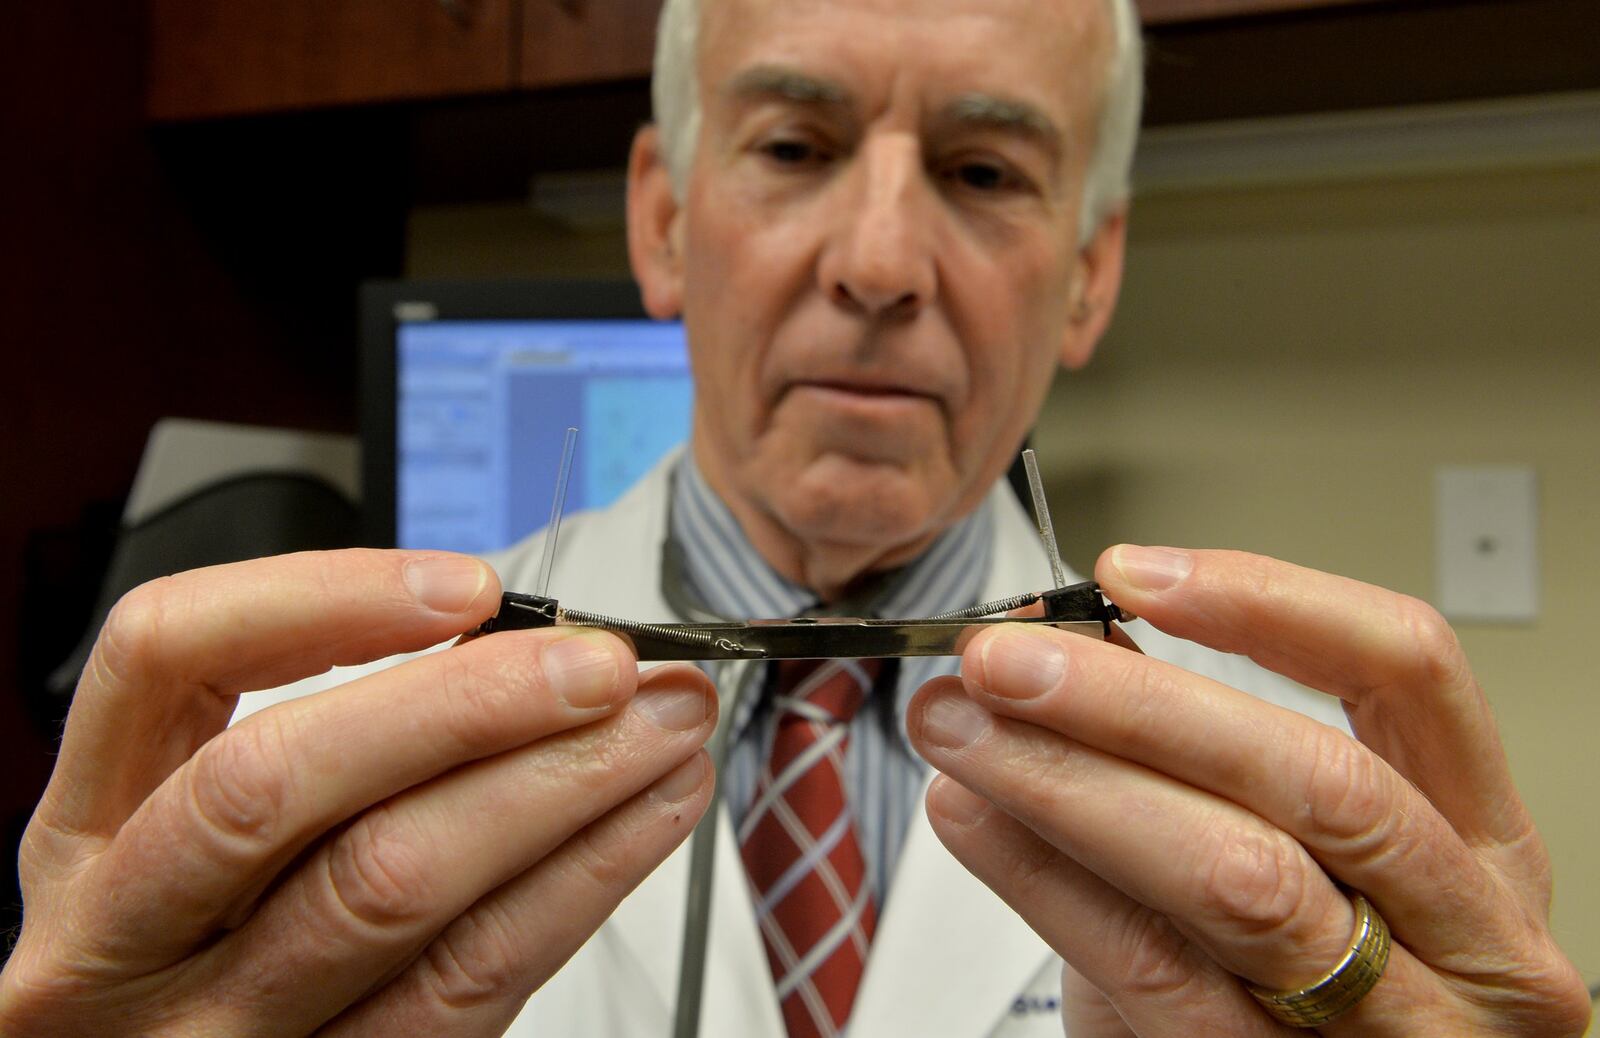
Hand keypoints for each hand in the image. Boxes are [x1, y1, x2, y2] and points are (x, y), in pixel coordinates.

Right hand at [0, 549, 716, 1036]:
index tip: (467, 586)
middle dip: (470, 704)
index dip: (322, 599)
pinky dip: (579, 885)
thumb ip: (323, 737)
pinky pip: (469, 983)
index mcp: (86, 829)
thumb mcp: (198, 826)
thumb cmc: (207, 937)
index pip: (164, 655)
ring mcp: (217, 1029)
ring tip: (662, 727)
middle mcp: (121, 933)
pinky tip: (644, 821)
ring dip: (560, 788)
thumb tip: (525, 646)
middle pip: (281, 782)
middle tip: (605, 662)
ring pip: (393, 887)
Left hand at [908, 546, 1589, 1035]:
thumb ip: (1198, 759)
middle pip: (1315, 776)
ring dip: (1067, 781)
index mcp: (1483, 844)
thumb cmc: (1304, 1000)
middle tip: (1002, 659)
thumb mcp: (1292, 863)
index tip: (1129, 573)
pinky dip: (1044, 879)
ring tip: (961, 727)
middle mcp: (1471, 936)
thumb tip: (1072, 643)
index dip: (1267, 603)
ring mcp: (1395, 1028)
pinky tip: (975, 820)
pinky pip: (1151, 969)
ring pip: (1235, 876)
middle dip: (1132, 703)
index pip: (1409, 672)